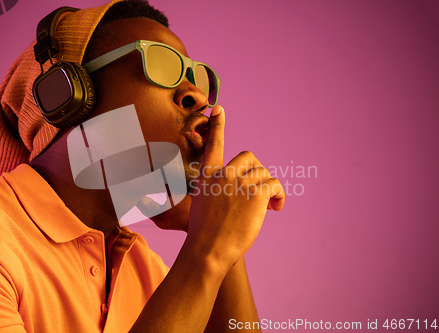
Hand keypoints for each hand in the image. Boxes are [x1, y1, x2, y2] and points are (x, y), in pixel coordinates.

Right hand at [184, 105, 284, 272]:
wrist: (208, 250)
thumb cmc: (205, 234)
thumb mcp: (203, 205)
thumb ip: (217, 190)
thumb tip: (238, 190)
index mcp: (207, 175)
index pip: (213, 144)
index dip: (218, 125)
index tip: (219, 108)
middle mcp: (223, 174)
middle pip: (249, 157)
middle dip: (257, 171)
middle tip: (261, 190)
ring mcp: (240, 182)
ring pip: (264, 173)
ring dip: (269, 188)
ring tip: (269, 206)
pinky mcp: (256, 193)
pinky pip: (275, 185)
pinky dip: (279, 196)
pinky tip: (276, 209)